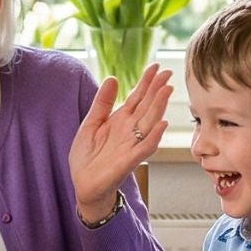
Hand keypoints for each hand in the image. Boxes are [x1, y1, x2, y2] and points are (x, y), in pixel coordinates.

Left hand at [68, 64, 171, 221]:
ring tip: (166, 90)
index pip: (137, 97)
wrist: (83, 184)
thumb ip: (102, 103)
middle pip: (146, 106)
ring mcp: (131, 145)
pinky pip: (144, 147)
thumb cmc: (87, 157)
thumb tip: (112, 78)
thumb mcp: (90, 124)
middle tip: (168, 72)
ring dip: (158, 107)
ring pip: (149, 122)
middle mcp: (129, 131)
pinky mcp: (128, 161)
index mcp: (120, 121)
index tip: (156, 66)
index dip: (146, 82)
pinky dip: (153, 136)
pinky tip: (161, 124)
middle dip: (157, 89)